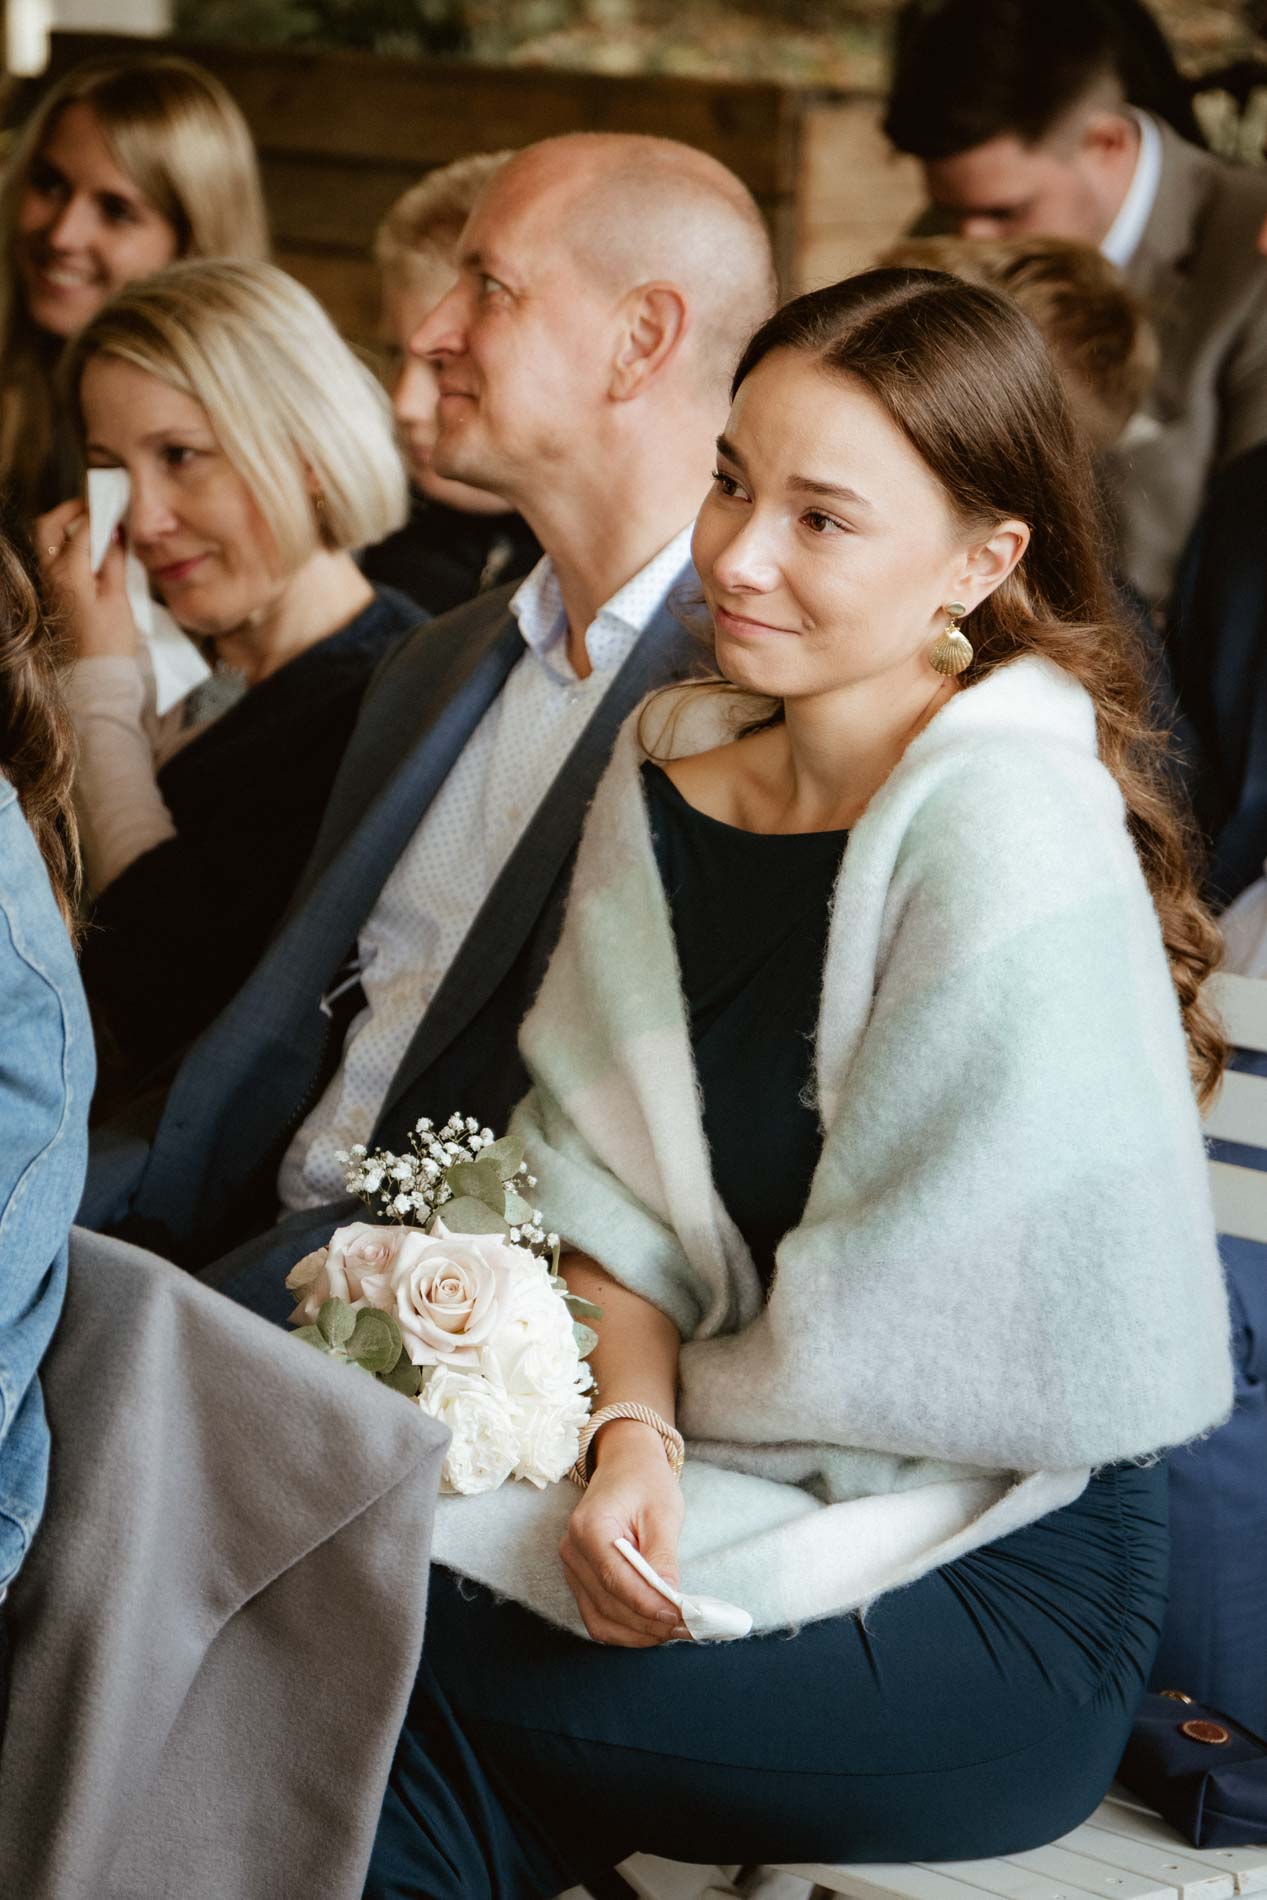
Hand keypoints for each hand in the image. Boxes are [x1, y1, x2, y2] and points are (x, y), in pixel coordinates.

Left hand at [36, 498, 138, 660]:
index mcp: (67, 572)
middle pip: (48, 528)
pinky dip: (70, 547)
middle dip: (69, 511)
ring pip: (48, 543)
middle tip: (94, 507)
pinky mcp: (56, 596)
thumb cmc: (110, 641)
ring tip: (97, 528)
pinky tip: (93, 553)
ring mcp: (50, 585)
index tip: (116, 504)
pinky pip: (56, 560)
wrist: (97, 676)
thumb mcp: (118, 598)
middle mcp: (51, 575)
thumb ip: (113, 561)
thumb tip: (114, 533)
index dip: (99, 513)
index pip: (81, 529)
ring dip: (68, 528)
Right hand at [559, 1420, 687, 1647]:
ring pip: (601, 1621)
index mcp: (589, 1527)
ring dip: (639, 1634)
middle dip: (650, 1624)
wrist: (625, 1465)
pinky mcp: (579, 1579)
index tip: (682, 1618)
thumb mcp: (663, 1511)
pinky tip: (654, 1626)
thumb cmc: (646, 1482)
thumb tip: (670, 1601)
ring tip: (675, 1630)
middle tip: (689, 1628)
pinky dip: (627, 1629)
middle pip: (609, 1605)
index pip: (617, 1579)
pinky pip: (598, 1617)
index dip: (649, 1605)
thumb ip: (663, 1556)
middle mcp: (572, 1550)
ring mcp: (571, 1567)